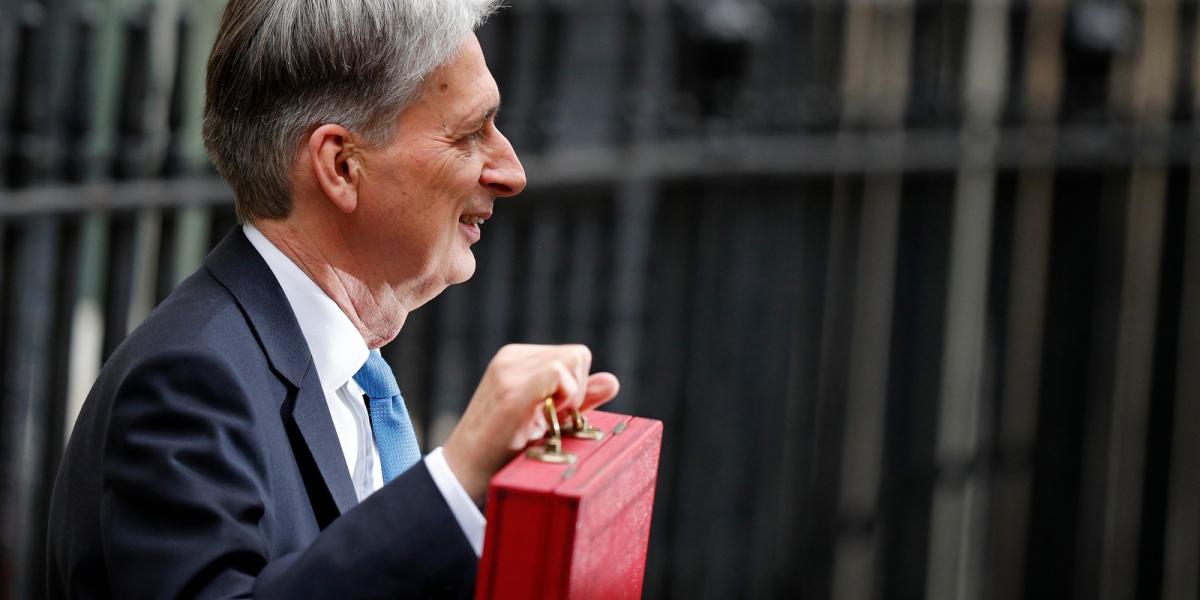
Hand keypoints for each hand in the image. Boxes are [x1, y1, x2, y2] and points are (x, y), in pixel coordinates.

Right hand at [441, 344, 619, 504]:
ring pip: (574, 360)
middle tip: (550, 420)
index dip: (576, 387)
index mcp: (517, 359)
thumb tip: (613, 381)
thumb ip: (577, 398)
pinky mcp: (511, 391)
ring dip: (571, 396)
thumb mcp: (545, 419)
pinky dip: (564, 397)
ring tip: (542, 422)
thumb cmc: (504, 451)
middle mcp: (512, 358)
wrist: (464, 475)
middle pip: (578, 355)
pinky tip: (544, 420)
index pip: (573, 356)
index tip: (555, 415)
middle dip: (577, 390)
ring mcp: (509, 371)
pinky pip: (558, 373)